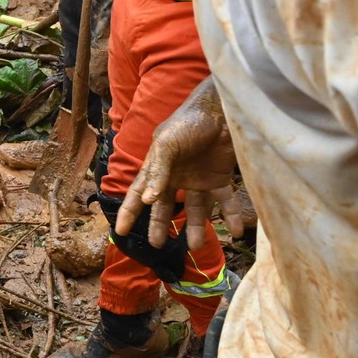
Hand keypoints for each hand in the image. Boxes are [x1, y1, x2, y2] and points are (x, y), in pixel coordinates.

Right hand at [118, 78, 242, 252]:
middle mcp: (176, 177)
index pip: (139, 194)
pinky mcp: (221, 178)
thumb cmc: (188, 122)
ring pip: (196, 210)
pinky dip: (232, 216)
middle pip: (165, 207)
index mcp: (157, 168)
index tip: (120, 232)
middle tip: (157, 245)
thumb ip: (158, 172)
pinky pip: (226, 202)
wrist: (222, 110)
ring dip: (197, 228)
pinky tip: (237, 230)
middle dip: (160, 226)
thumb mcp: (167, 144)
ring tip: (195, 246)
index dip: (129, 213)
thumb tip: (149, 200)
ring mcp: (199, 179)